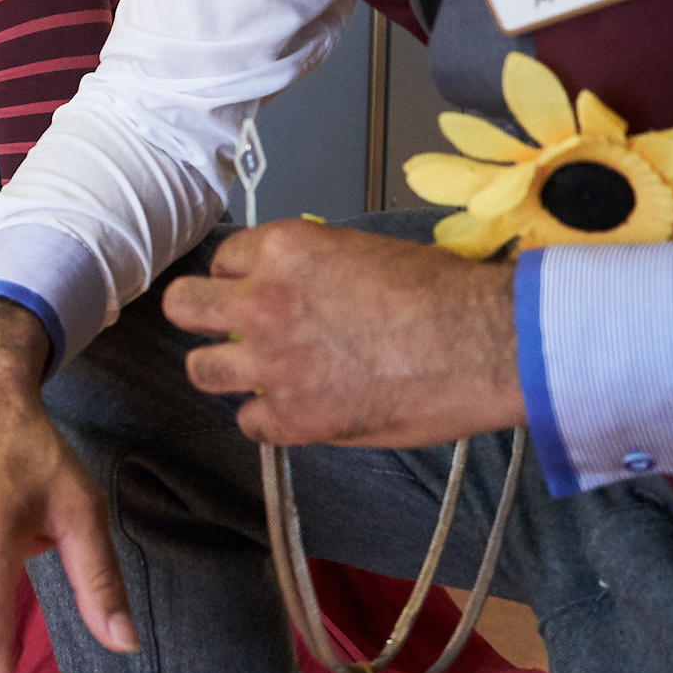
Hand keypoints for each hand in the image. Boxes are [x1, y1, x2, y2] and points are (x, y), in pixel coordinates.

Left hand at [168, 221, 524, 447]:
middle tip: (226, 329)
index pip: (223, 260)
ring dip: (226, 370)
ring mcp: (272, 362)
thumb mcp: (361, 251)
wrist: (487, 343)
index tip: (254, 290)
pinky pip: (250, 423)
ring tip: (256, 373)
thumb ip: (309, 269)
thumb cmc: (443, 291)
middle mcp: (263, 302)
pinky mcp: (294, 416)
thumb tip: (294, 287)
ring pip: (201, 369)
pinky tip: (298, 411)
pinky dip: (270, 420)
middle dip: (202, 316)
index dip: (238, 279)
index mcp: (282, 250)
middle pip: (185, 308)